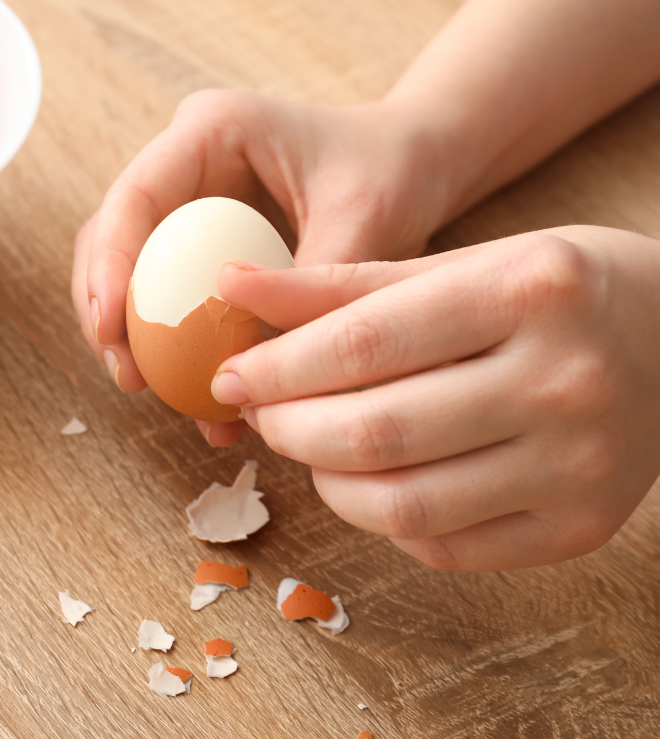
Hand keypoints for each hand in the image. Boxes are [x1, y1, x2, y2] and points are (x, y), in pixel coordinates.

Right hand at [71, 88, 452, 444]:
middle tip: (127, 376)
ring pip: (128, 269)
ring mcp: (187, 203)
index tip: (111, 329)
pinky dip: (171, 345)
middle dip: (106, 309)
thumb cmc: (393, 171)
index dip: (110, 262)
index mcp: (212, 130)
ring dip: (129, 333)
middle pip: (111, 235)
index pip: (137, 195)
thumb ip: (309, 282)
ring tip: (148, 391)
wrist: (414, 166)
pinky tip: (194, 394)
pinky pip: (166, 294)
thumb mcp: (364, 218)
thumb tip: (258, 363)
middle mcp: (185, 163)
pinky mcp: (198, 243)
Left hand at [211, 227, 659, 570]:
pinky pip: (444, 545)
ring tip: (310, 447)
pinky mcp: (580, 527)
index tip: (230, 375)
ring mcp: (580, 465)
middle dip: (289, 429)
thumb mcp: (460, 263)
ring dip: (327, 482)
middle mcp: (564, 380)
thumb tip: (229, 288)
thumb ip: (342, 285)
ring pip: (403, 505)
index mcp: (531, 290)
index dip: (276, 368)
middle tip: (261, 413)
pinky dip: (385, 519)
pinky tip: (372, 480)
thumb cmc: (554, 291)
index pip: (363, 345)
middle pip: (377, 432)